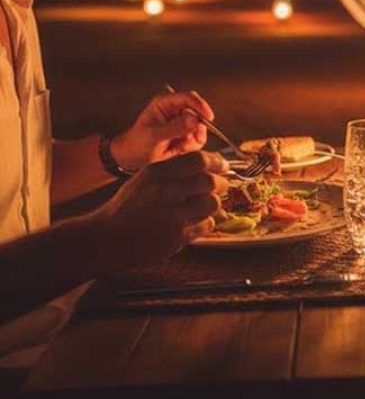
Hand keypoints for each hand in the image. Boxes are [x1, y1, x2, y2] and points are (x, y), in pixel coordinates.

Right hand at [91, 151, 228, 268]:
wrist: (107, 238)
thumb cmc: (129, 206)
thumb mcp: (145, 179)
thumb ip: (174, 170)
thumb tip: (211, 163)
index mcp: (156, 173)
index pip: (198, 159)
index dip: (217, 162)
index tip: (223, 166)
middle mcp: (164, 191)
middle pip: (210, 182)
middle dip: (221, 184)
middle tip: (221, 186)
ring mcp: (171, 215)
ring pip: (212, 203)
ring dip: (213, 204)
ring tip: (204, 205)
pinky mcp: (177, 237)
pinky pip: (207, 224)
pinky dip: (204, 223)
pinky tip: (193, 223)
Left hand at [112, 90, 213, 170]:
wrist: (134, 156)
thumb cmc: (139, 142)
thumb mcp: (155, 135)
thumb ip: (175, 128)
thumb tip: (195, 120)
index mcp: (166, 102)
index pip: (188, 98)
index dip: (200, 106)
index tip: (209, 118)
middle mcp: (176, 109)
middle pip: (198, 112)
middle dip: (198, 127)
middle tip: (195, 139)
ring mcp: (182, 121)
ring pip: (201, 127)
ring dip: (194, 138)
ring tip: (180, 146)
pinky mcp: (186, 132)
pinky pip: (198, 138)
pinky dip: (192, 145)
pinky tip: (179, 149)